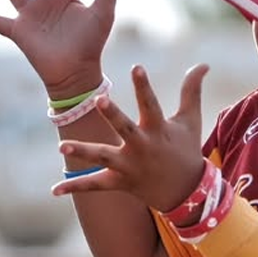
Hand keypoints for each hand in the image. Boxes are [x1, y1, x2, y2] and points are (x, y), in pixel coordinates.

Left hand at [52, 64, 209, 210]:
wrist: (187, 193)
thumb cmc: (186, 150)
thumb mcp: (191, 120)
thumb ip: (192, 90)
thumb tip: (204, 63)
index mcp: (158, 129)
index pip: (150, 104)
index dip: (144, 86)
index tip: (136, 67)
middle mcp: (142, 147)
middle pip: (125, 129)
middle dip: (113, 116)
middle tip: (98, 100)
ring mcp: (129, 166)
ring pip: (103, 158)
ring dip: (83, 152)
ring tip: (61, 147)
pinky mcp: (120, 182)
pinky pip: (94, 185)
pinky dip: (74, 187)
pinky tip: (54, 190)